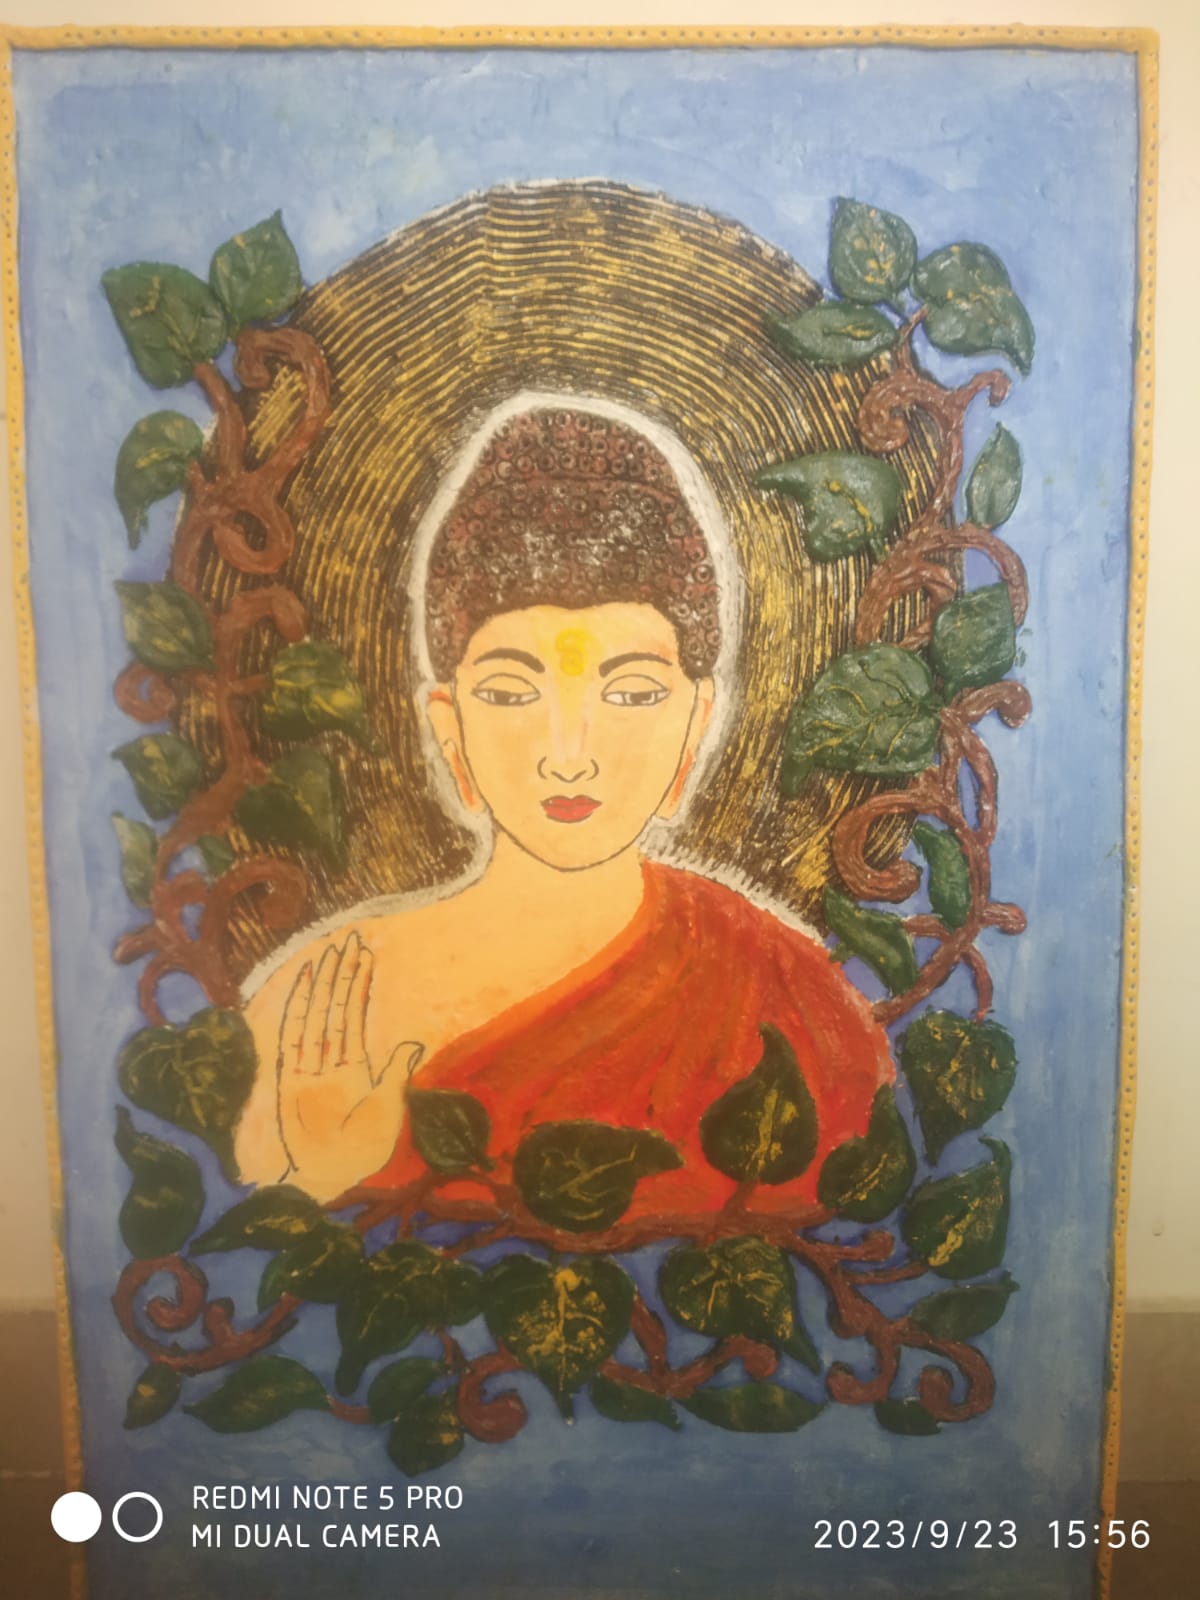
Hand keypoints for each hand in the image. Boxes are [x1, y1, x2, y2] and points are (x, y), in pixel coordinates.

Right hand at [275, 930, 421, 1199]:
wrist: (327, 1178)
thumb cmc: (359, 1149)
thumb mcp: (387, 1107)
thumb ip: (395, 1072)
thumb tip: (414, 1041)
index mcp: (355, 1067)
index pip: (356, 1015)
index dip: (360, 985)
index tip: (366, 954)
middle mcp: (330, 1061)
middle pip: (337, 1007)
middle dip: (344, 973)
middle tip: (351, 937)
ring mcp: (308, 1067)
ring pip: (317, 1015)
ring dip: (324, 983)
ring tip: (331, 951)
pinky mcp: (289, 1079)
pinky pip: (293, 1036)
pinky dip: (297, 1009)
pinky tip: (302, 983)